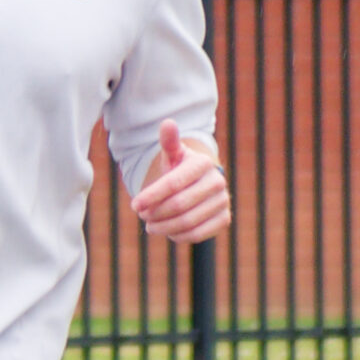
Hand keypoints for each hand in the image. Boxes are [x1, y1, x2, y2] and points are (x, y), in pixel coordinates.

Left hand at [131, 120, 230, 241]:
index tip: (134, 206)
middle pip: (178, 205)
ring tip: (150, 226)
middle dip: (155, 213)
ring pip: (187, 222)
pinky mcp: (225, 219)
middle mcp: (217, 181)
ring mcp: (223, 201)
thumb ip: (169, 142)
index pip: (172, 183)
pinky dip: (178, 236)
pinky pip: (198, 234)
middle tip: (142, 216)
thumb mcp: (172, 155)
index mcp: (202, 163)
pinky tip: (168, 232)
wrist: (200, 184)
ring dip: (163, 227)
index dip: (151, 196)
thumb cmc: (180, 169)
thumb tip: (167, 123)